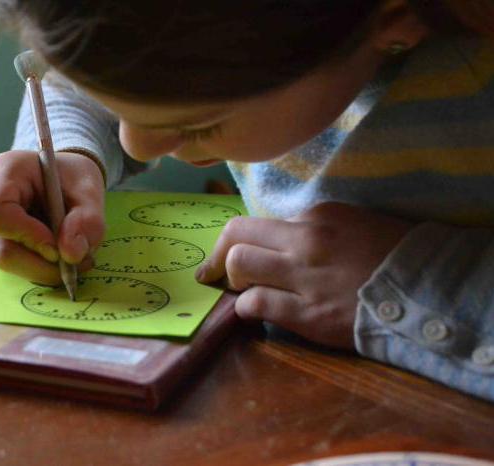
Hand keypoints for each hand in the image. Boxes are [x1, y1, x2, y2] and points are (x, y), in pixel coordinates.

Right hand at [0, 150, 104, 284]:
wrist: (62, 175)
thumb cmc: (73, 177)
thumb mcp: (90, 192)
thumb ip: (88, 221)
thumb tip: (71, 255)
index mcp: (4, 171)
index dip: (26, 236)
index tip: (59, 248)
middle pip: (1, 248)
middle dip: (42, 264)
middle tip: (77, 263)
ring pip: (6, 259)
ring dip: (43, 266)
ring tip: (72, 256)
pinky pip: (11, 260)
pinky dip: (37, 264)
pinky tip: (56, 253)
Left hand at [195, 202, 413, 348]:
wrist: (427, 291)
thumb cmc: (391, 255)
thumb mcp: (351, 223)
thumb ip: (311, 227)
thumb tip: (276, 238)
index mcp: (316, 216)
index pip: (258, 220)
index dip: (241, 239)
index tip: (232, 250)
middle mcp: (304, 240)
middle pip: (236, 235)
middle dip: (218, 254)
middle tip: (211, 272)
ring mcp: (304, 277)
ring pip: (238, 265)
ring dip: (231, 279)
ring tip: (239, 290)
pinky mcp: (307, 314)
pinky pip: (255, 304)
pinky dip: (244, 307)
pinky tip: (250, 310)